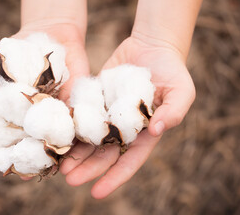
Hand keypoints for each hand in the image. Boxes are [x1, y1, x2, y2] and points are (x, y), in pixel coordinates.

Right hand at [0, 23, 89, 178]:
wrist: (53, 33)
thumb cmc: (22, 47)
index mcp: (13, 113)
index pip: (4, 139)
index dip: (2, 151)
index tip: (1, 162)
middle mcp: (33, 119)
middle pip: (30, 145)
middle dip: (29, 158)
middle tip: (28, 169)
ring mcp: (55, 115)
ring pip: (54, 140)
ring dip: (52, 152)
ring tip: (52, 164)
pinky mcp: (75, 106)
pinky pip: (77, 124)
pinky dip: (76, 134)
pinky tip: (74, 144)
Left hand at [60, 35, 195, 198]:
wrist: (151, 46)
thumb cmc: (171, 70)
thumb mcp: (181, 90)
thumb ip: (174, 111)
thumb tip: (156, 130)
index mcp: (144, 133)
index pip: (129, 161)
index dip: (114, 177)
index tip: (97, 192)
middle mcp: (124, 128)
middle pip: (104, 154)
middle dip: (88, 168)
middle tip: (69, 178)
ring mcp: (108, 115)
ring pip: (89, 139)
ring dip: (75, 153)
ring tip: (59, 165)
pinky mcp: (95, 100)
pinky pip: (81, 116)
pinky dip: (71, 128)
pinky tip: (58, 136)